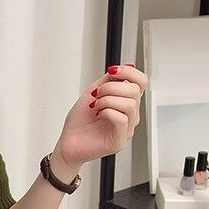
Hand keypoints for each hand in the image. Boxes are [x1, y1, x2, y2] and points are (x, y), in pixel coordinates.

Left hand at [51, 63, 147, 179]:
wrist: (67, 143)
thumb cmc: (78, 122)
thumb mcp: (93, 92)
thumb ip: (109, 80)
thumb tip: (128, 66)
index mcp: (125, 103)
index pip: (141, 82)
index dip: (129, 72)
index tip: (112, 70)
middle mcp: (129, 116)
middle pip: (135, 91)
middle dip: (112, 87)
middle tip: (96, 94)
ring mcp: (126, 130)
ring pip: (130, 104)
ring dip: (108, 100)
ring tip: (95, 106)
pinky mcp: (119, 141)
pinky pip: (122, 119)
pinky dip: (108, 112)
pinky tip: (98, 114)